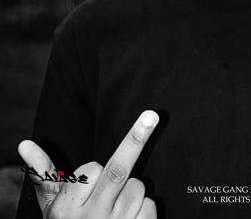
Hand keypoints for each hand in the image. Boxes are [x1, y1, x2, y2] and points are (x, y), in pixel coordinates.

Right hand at [18, 110, 158, 218]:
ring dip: (132, 190)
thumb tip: (25, 145)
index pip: (93, 169)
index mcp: (67, 209)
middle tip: (151, 115)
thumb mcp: (53, 207)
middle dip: (135, 140)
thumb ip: (44, 174)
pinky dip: (144, 207)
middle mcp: (92, 218)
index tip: (90, 183)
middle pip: (117, 171)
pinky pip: (150, 204)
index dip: (95, 170)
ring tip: (116, 209)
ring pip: (137, 186)